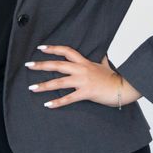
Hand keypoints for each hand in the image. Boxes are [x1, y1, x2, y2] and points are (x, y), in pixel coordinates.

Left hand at [25, 45, 142, 108]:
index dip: (53, 49)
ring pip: (60, 82)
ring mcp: (83, 81)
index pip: (66, 51)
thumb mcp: (105, 65)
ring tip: (32, 88)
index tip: (40, 48)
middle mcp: (81, 69)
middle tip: (28, 65)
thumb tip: (103, 54)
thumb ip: (101, 60)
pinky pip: (69, 98)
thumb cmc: (114, 78)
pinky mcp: (86, 93)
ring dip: (44, 85)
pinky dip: (57, 102)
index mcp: (84, 62)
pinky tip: (48, 104)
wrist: (124, 87)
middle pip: (58, 65)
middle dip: (42, 65)